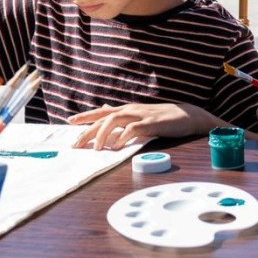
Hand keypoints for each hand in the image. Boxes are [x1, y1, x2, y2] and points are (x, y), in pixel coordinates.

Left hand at [68, 101, 219, 150]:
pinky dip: (122, 137)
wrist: (187, 116)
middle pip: (103, 118)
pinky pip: (132, 129)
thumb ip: (123, 114)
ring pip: (114, 120)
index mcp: (127, 109)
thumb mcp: (140, 114)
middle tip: (76, 144)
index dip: (85, 116)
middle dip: (88, 131)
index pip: (101, 112)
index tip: (70, 121)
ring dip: (103, 134)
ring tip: (96, 149)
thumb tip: (106, 108)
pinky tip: (115, 147)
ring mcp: (140, 115)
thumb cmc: (163, 117)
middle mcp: (130, 109)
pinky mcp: (150, 123)